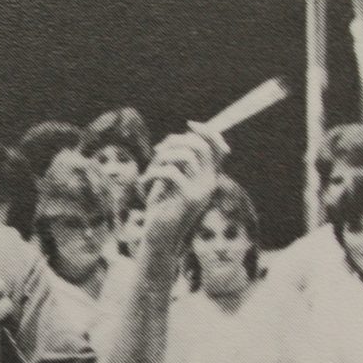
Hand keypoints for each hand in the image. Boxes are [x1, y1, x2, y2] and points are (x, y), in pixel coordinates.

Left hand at [139, 125, 223, 250]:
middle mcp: (209, 183)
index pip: (218, 148)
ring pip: (186, 156)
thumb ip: (176, 163)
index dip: (207, 132)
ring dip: (163, 156)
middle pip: (200, 147)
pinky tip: (145, 182)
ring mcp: (200, 191)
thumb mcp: (169, 182)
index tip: (189, 125)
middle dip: (176, 141)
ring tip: (151, 169)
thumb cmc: (162, 209)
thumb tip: (174, 140)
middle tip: (158, 150)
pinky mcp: (188, 199)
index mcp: (208, 178)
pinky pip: (172, 172)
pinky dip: (154, 172)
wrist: (160, 238)